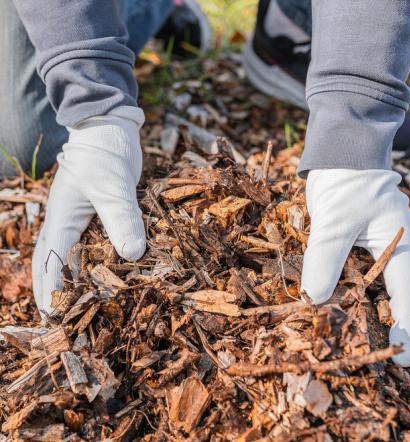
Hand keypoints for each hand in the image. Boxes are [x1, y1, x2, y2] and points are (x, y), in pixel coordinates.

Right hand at [32, 106, 145, 316]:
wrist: (110, 130)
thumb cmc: (104, 154)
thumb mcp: (111, 186)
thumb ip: (121, 217)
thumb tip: (132, 255)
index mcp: (61, 220)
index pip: (50, 262)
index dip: (52, 291)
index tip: (55, 319)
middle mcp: (67, 223)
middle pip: (54, 264)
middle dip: (56, 292)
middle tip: (62, 321)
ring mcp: (83, 220)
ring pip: (73, 256)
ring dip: (75, 279)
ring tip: (84, 305)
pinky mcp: (100, 216)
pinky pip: (95, 244)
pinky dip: (98, 261)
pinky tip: (112, 273)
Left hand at [301, 169, 409, 366]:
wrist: (337, 160)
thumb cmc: (345, 183)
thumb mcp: (336, 219)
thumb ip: (326, 257)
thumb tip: (314, 299)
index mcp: (403, 245)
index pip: (408, 294)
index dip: (408, 328)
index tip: (404, 358)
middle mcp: (393, 253)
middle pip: (394, 297)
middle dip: (384, 325)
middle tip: (373, 355)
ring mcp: (374, 253)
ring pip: (370, 290)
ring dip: (358, 311)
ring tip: (346, 337)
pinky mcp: (354, 251)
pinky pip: (350, 277)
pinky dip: (340, 292)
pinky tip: (328, 306)